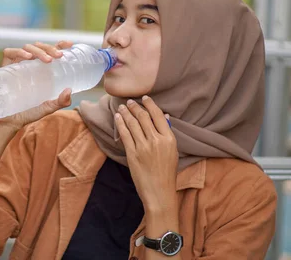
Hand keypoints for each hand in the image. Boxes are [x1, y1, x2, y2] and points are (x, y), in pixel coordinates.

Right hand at [0, 41, 73, 131]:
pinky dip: (19, 52)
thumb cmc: (27, 113)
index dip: (59, 44)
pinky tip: (28, 57)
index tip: (69, 44)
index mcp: (40, 70)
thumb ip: (59, 102)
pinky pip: (9, 53)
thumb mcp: (47, 107)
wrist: (8, 121)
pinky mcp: (4, 67)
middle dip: (50, 48)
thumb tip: (69, 91)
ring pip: (27, 47)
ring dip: (39, 50)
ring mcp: (16, 64)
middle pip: (40, 47)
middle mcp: (29, 64)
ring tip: (48, 60)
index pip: (49, 51)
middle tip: (59, 56)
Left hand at [115, 96, 177, 211]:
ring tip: (122, 107)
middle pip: (143, 117)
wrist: (159, 192)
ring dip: (126, 113)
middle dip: (135, 107)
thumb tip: (165, 116)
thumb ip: (167, 134)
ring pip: (133, 124)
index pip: (158, 115)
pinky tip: (118, 118)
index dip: (150, 104)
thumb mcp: (172, 152)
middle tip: (129, 101)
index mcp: (169, 139)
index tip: (144, 98)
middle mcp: (156, 141)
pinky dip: (120, 124)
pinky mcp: (132, 154)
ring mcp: (143, 147)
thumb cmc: (167, 173)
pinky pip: (125, 134)